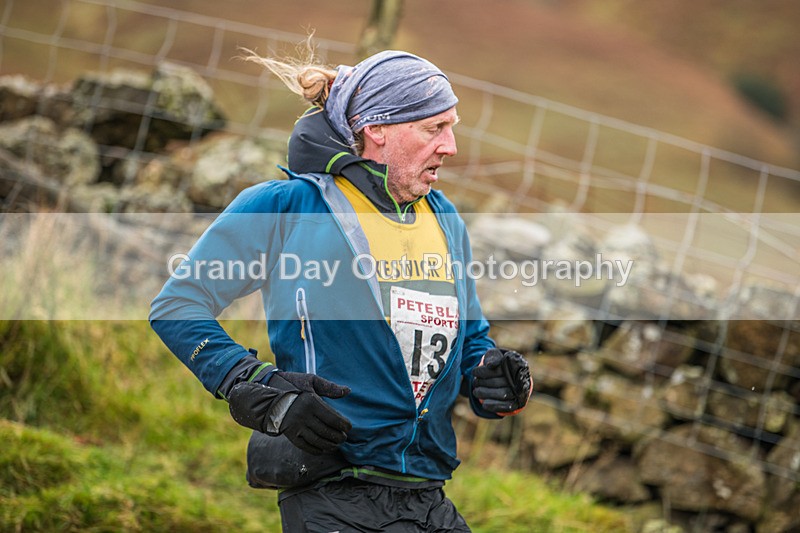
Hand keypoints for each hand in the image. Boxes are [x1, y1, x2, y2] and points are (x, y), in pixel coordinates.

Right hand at [228, 373, 351, 454]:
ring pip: (317, 441)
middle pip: (326, 431)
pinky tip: (324, 448)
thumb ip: (330, 387)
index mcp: (311, 402)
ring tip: (336, 444)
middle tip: (344, 437)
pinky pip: (306, 446)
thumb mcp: (311, 381)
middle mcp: (303, 416)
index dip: (343, 425)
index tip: (348, 427)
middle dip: (338, 437)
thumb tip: (348, 391)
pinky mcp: (289, 434)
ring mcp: (296, 426)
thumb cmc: (293, 385)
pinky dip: (317, 449)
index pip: (333, 418)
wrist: (269, 394)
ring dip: (330, 445)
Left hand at [472, 348, 531, 415]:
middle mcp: (522, 377)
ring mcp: (521, 391)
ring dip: (487, 393)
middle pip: (502, 382)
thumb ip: (492, 357)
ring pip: (504, 394)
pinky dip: (494, 406)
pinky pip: (507, 406)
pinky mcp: (517, 403)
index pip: (500, 369)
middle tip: (474, 382)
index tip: (474, 372)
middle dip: (484, 382)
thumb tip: (490, 365)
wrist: (507, 375)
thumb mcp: (495, 355)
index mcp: (518, 363)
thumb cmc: (499, 362)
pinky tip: (484, 404)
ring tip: (476, 391)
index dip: (485, 372)